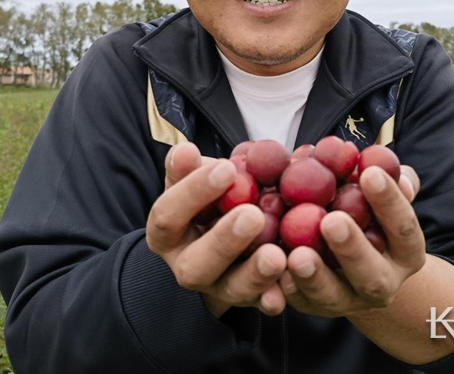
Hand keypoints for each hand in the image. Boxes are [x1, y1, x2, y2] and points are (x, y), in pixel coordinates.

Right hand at [146, 142, 287, 317]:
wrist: (228, 221)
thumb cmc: (211, 194)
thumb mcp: (196, 176)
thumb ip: (190, 166)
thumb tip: (185, 152)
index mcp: (167, 233)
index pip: (169, 215)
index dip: (194, 193)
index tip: (226, 169)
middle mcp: (187, 265)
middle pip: (196, 264)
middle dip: (224, 241)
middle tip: (251, 215)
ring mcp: (219, 287)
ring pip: (232, 289)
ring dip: (254, 273)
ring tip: (276, 255)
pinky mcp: (250, 298)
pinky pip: (263, 303)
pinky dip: (275, 297)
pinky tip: (287, 292)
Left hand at [279, 165, 425, 316]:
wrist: (354, 262)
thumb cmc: (368, 211)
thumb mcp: (382, 192)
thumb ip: (388, 175)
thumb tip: (377, 160)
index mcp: (405, 252)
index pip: (403, 227)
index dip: (389, 202)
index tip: (369, 173)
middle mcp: (381, 283)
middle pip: (371, 274)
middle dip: (352, 248)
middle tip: (331, 221)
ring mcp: (347, 300)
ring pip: (332, 296)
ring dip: (315, 276)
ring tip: (298, 254)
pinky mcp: (314, 307)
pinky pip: (299, 303)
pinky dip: (287, 291)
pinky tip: (275, 275)